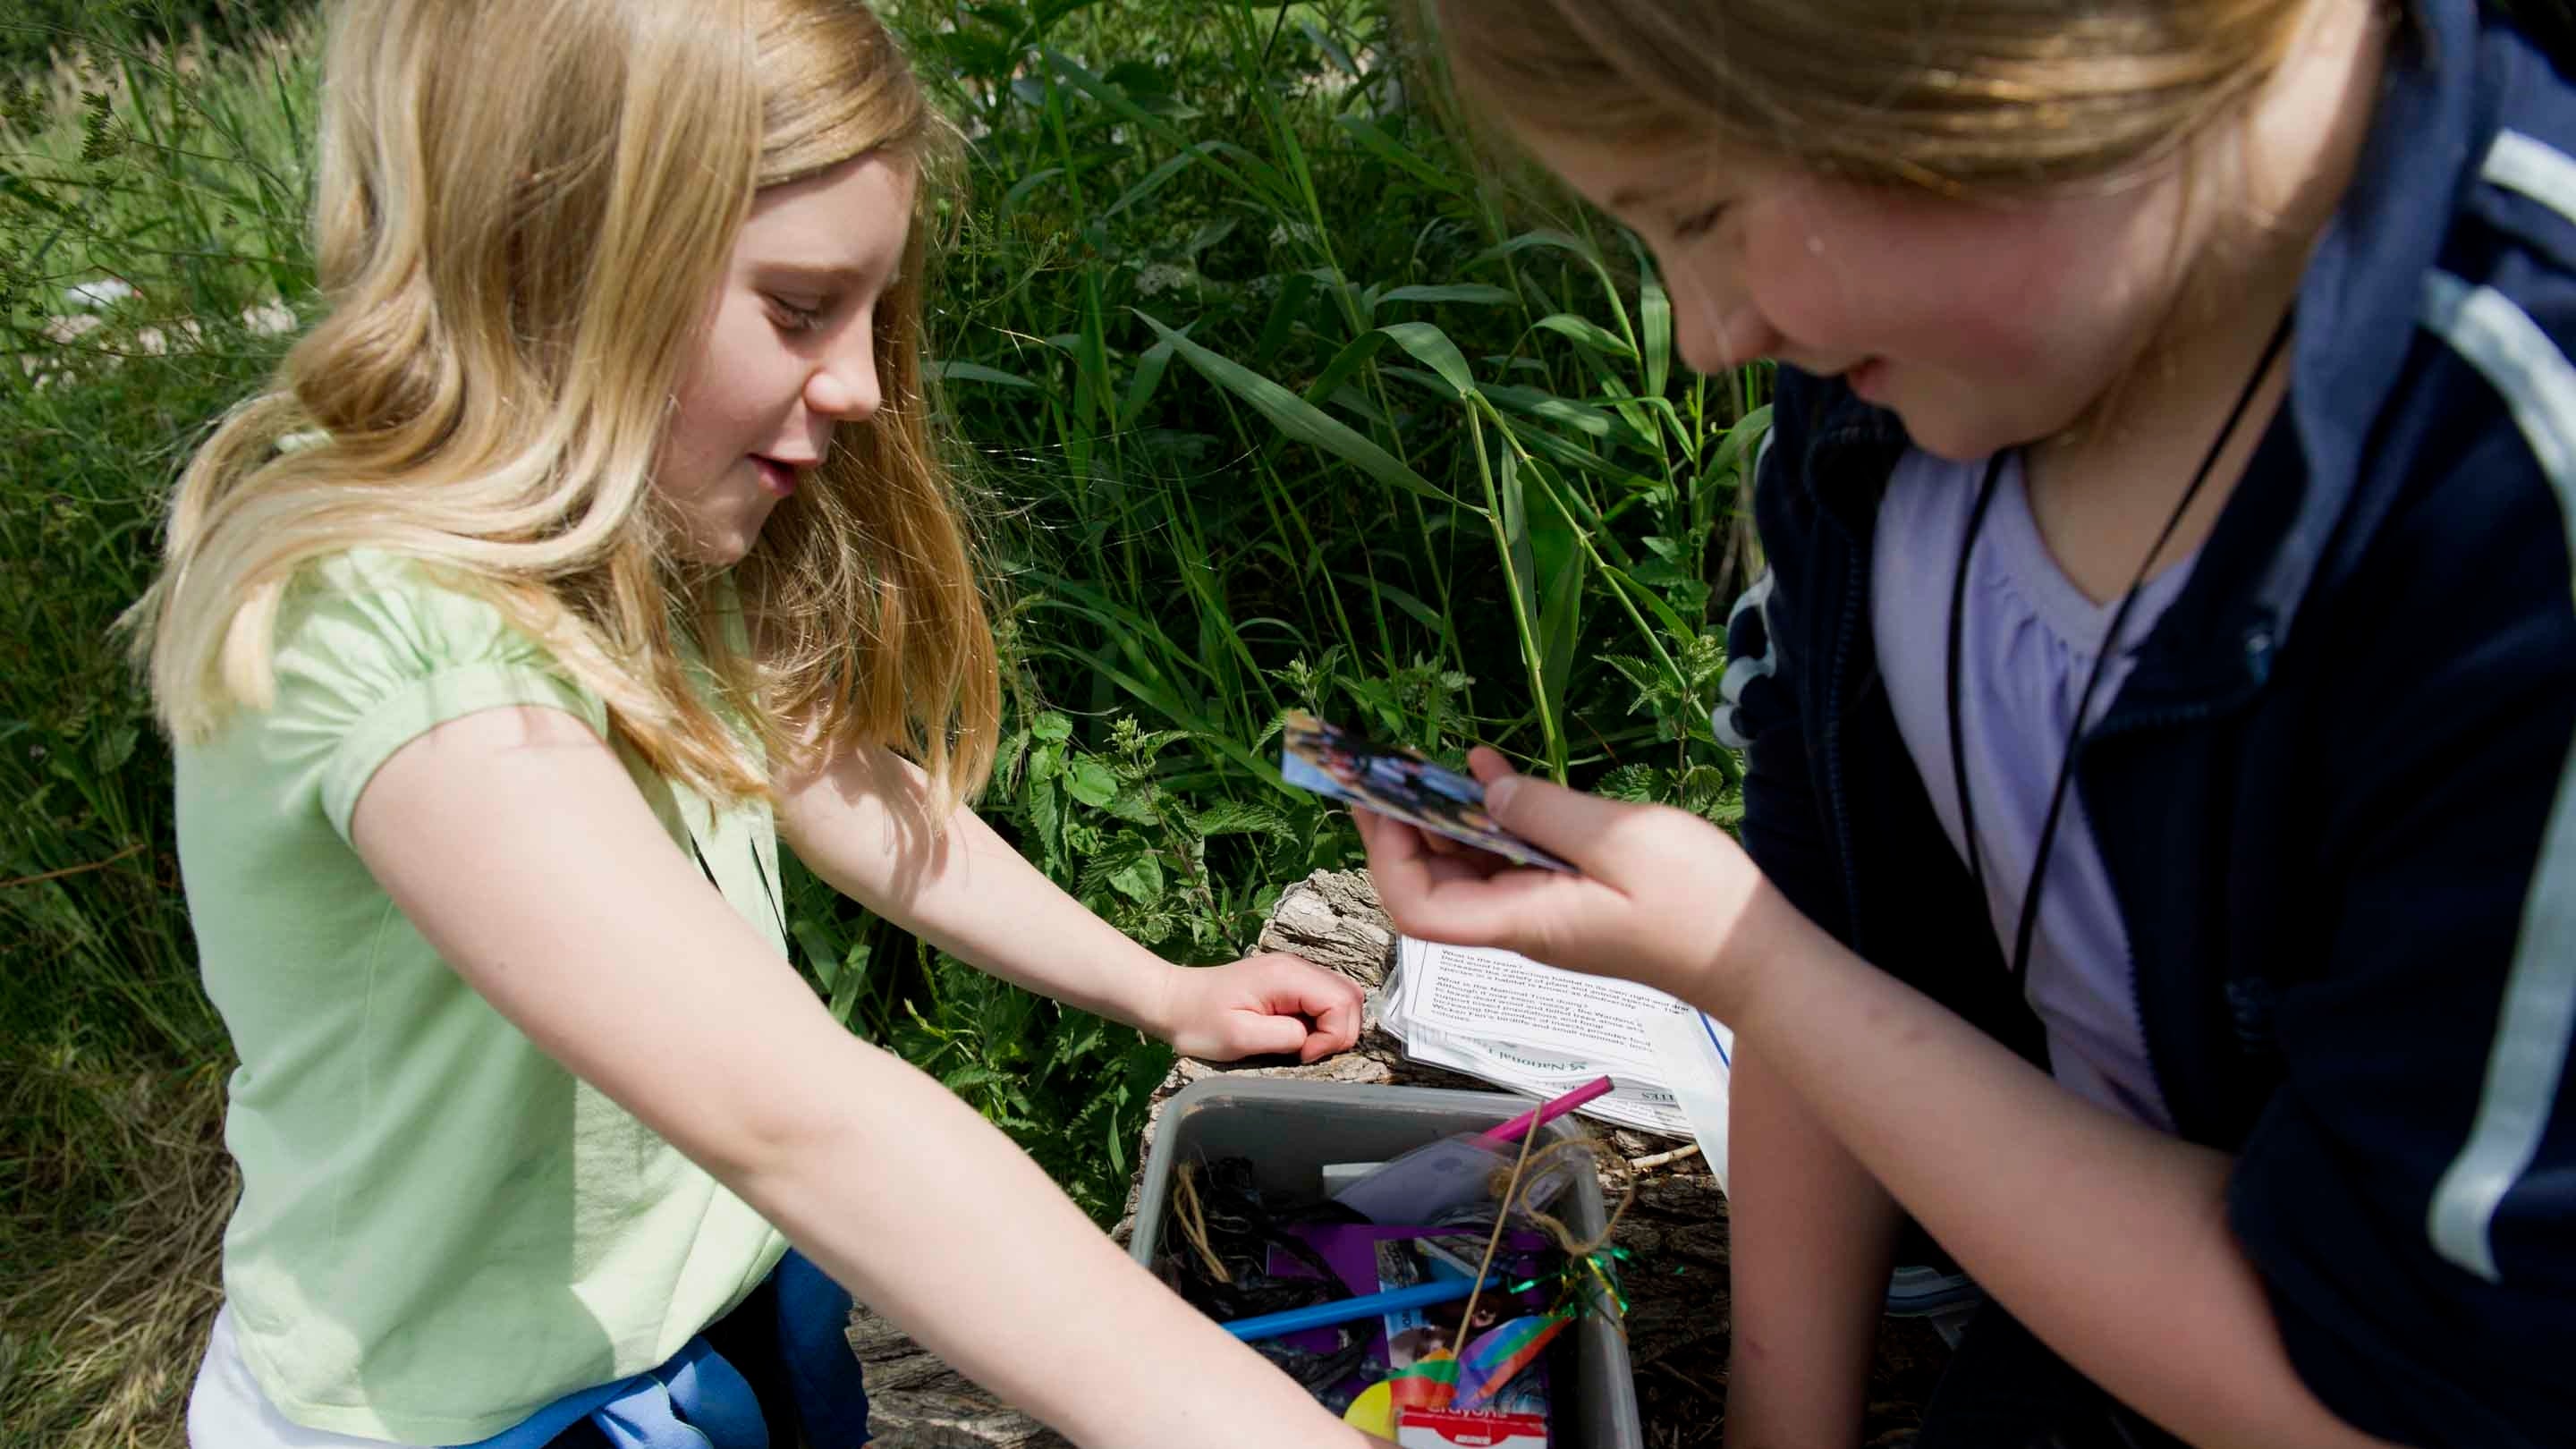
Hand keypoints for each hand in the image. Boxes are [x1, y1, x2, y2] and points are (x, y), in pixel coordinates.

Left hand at [1154, 951, 1365, 1061]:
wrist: (1173, 1002)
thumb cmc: (1199, 1021)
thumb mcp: (1239, 1036)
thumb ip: (1283, 1036)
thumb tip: (1311, 1039)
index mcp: (1287, 976)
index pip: (1341, 1001)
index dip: (1333, 1035)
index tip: (1303, 1056)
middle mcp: (1297, 967)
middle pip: (1350, 996)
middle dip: (1340, 1031)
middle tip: (1307, 1054)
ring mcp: (1294, 972)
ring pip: (1341, 996)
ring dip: (1334, 1027)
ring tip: (1305, 1047)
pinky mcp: (1288, 983)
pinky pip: (1323, 999)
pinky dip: (1322, 1021)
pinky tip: (1299, 1037)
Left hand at [1351, 747, 1783, 1014]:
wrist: (1755, 954)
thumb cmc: (1696, 903)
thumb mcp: (1620, 840)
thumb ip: (1544, 812)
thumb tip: (1483, 788)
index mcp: (1523, 918)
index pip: (1420, 908)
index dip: (1388, 857)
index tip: (1382, 800)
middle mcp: (1521, 920)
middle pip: (1433, 886)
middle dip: (1402, 829)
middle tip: (1386, 768)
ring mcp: (1544, 909)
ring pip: (1468, 868)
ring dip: (1442, 818)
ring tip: (1422, 762)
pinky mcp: (1569, 896)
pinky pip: (1510, 857)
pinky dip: (1490, 817)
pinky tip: (1484, 770)